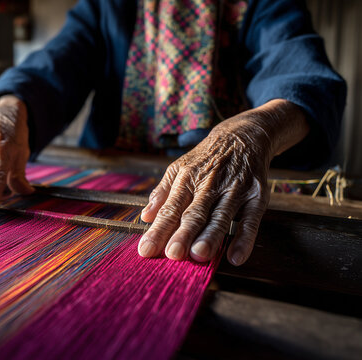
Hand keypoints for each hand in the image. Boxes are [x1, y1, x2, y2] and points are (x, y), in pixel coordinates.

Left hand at [138, 99, 308, 264]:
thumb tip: (145, 216)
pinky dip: (245, 239)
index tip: (146, 250)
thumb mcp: (179, 168)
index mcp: (186, 178)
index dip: (158, 230)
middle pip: (194, 213)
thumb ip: (162, 192)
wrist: (243, 135)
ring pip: (221, 216)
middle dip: (183, 234)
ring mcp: (234, 189)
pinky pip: (251, 220)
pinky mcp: (257, 196)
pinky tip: (236, 258)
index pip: (169, 208)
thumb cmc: (205, 159)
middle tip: (173, 254)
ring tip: (199, 255)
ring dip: (210, 236)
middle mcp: (209, 184)